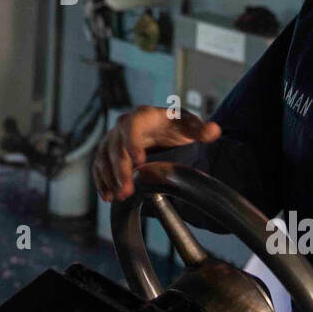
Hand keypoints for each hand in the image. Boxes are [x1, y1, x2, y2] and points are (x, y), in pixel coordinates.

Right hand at [92, 107, 220, 202]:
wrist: (164, 132)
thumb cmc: (176, 127)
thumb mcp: (189, 126)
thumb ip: (200, 130)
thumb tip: (213, 131)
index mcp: (144, 115)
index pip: (133, 126)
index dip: (133, 143)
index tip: (139, 161)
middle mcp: (124, 125)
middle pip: (116, 146)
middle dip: (120, 169)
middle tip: (127, 190)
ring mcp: (113, 138)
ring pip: (104, 156)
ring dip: (109, 177)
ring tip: (118, 196)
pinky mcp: (107, 152)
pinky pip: (99, 165)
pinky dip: (101, 180)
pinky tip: (108, 195)